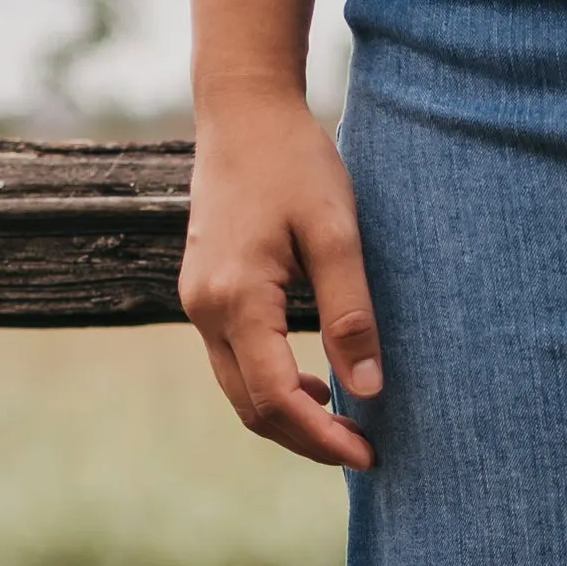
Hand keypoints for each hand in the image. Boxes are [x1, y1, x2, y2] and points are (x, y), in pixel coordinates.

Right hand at [180, 88, 382, 468]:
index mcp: (235, 299)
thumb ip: (350, 313)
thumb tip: (367, 390)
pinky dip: (272, 386)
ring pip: (238, 389)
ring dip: (288, 417)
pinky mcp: (203, 292)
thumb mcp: (337, 231)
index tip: (370, 455)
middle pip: (251, 407)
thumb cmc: (294, 161)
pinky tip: (313, 384)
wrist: (242, 111)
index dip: (323, 438)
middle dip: (307, 440)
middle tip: (365, 451)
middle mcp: (204, 309)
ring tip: (344, 426)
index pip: (276, 398)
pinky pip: (234, 361)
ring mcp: (196, 302)